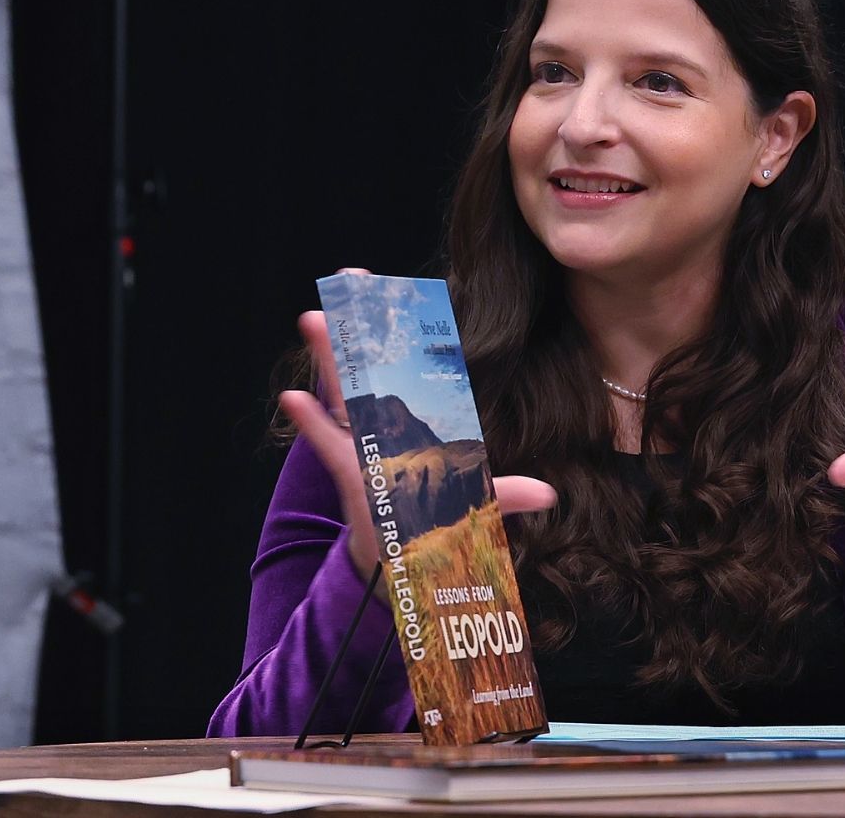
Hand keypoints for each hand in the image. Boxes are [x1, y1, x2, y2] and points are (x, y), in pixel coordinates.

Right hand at [278, 279, 556, 581]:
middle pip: (373, 368)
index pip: (411, 370)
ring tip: (313, 319)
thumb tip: (549, 494)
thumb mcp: (474, 506)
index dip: (406, 332)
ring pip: (346, 395)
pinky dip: (312, 424)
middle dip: (362, 326)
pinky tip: (295, 397)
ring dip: (331, 360)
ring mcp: (365, 449)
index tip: (399, 289)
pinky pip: (331, 445)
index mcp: (414, 426)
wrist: (400, 564)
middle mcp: (386, 430)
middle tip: (349, 280)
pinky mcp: (352, 477)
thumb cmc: (433, 524)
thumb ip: (506, 496)